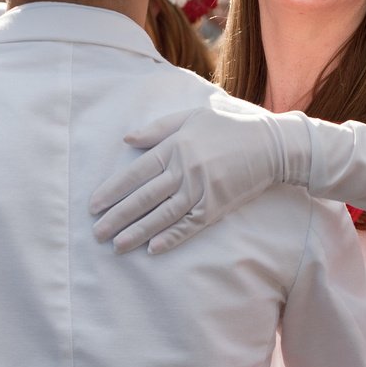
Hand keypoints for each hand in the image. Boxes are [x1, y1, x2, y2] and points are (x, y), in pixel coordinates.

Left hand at [89, 103, 287, 253]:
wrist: (272, 145)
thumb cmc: (229, 127)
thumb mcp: (192, 117)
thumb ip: (158, 129)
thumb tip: (126, 140)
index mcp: (175, 146)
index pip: (136, 173)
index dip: (113, 191)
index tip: (93, 206)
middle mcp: (184, 170)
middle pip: (144, 198)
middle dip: (117, 217)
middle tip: (96, 233)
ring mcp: (201, 191)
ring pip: (162, 215)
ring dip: (137, 232)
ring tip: (116, 246)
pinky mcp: (216, 207)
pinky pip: (189, 226)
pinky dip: (171, 238)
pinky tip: (152, 249)